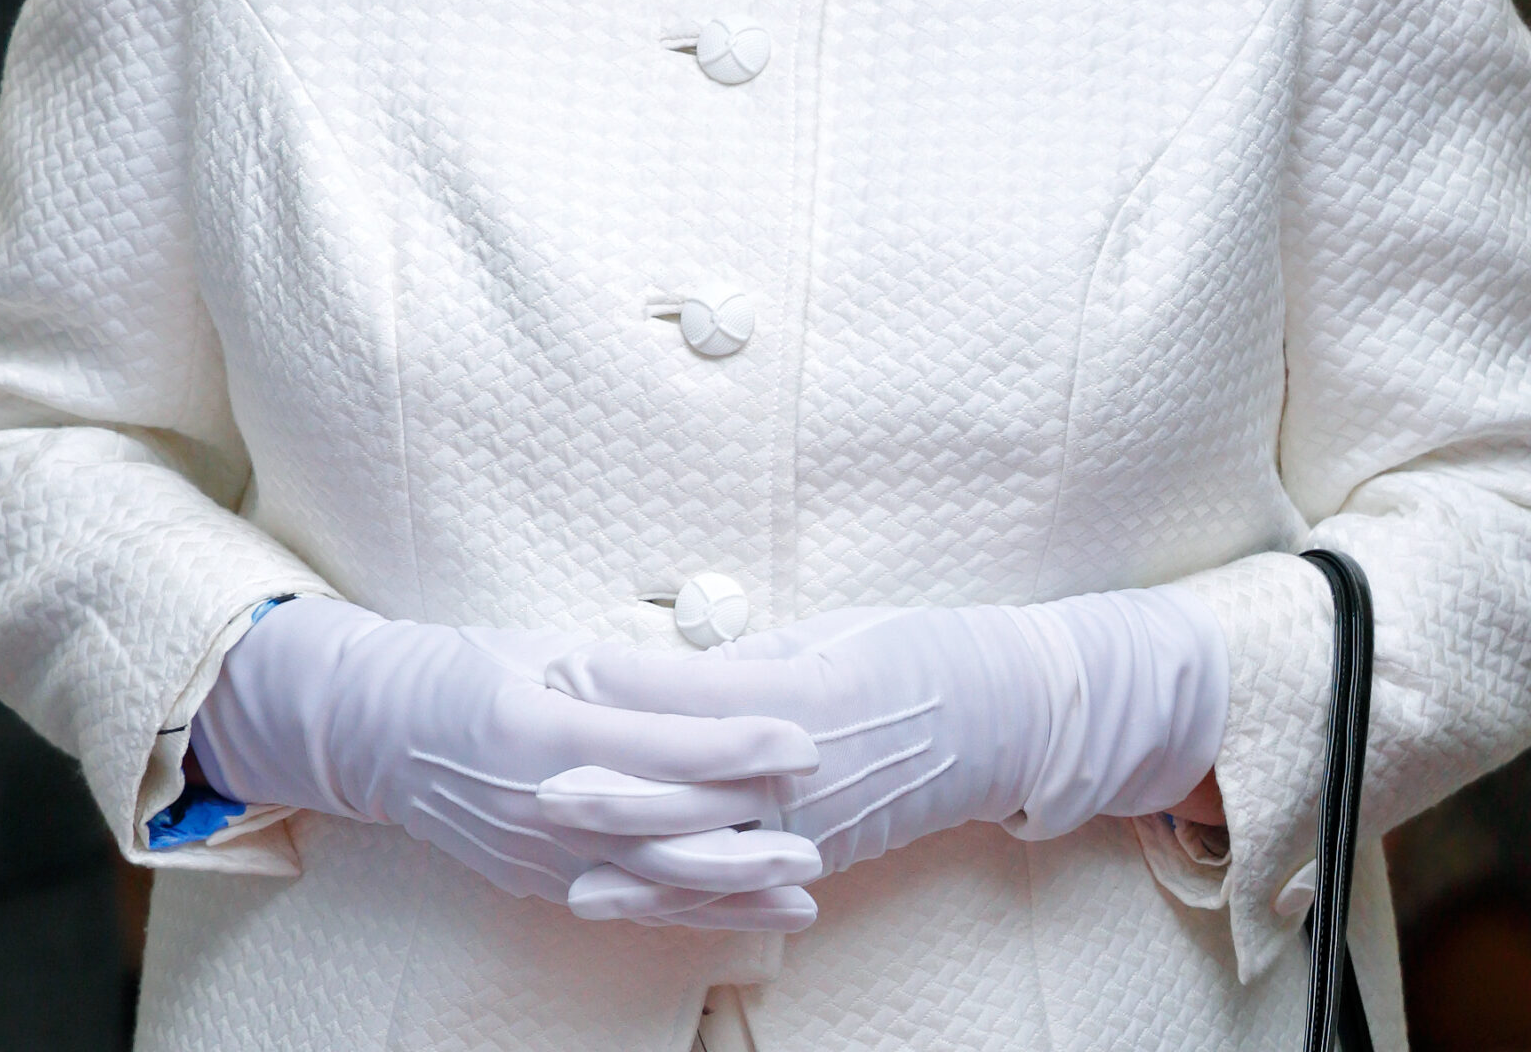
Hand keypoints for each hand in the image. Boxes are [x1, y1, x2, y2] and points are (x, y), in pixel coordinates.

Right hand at [190, 597, 821, 927]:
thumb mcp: (541, 648)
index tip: (799, 736)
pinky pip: (622, 901)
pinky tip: (736, 915)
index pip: (659, 744)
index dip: (735, 743)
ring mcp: (537, 852)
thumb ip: (618, 673)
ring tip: (803, 892)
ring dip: (731, 892)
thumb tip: (705, 678)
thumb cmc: (467, 666)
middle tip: (820, 824)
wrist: (379, 730)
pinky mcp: (538, 880)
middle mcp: (539, 801)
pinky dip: (684, 909)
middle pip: (662, 828)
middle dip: (747, 831)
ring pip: (649, 881)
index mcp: (542, 726)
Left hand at [544, 587, 1227, 918]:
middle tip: (529, 769)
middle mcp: (804, 772)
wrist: (1001, 716)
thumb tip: (678, 669)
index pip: (694, 694)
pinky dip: (678, 894)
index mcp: (805, 698)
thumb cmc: (917, 652)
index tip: (564, 664)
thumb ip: (754, 659)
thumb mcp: (832, 633)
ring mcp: (813, 825)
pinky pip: (738, 882)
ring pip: (706, 850)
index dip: (624, 682)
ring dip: (627, 852)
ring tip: (556, 846)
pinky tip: (625, 897)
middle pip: (687, 783)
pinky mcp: (819, 856)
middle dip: (605, 778)